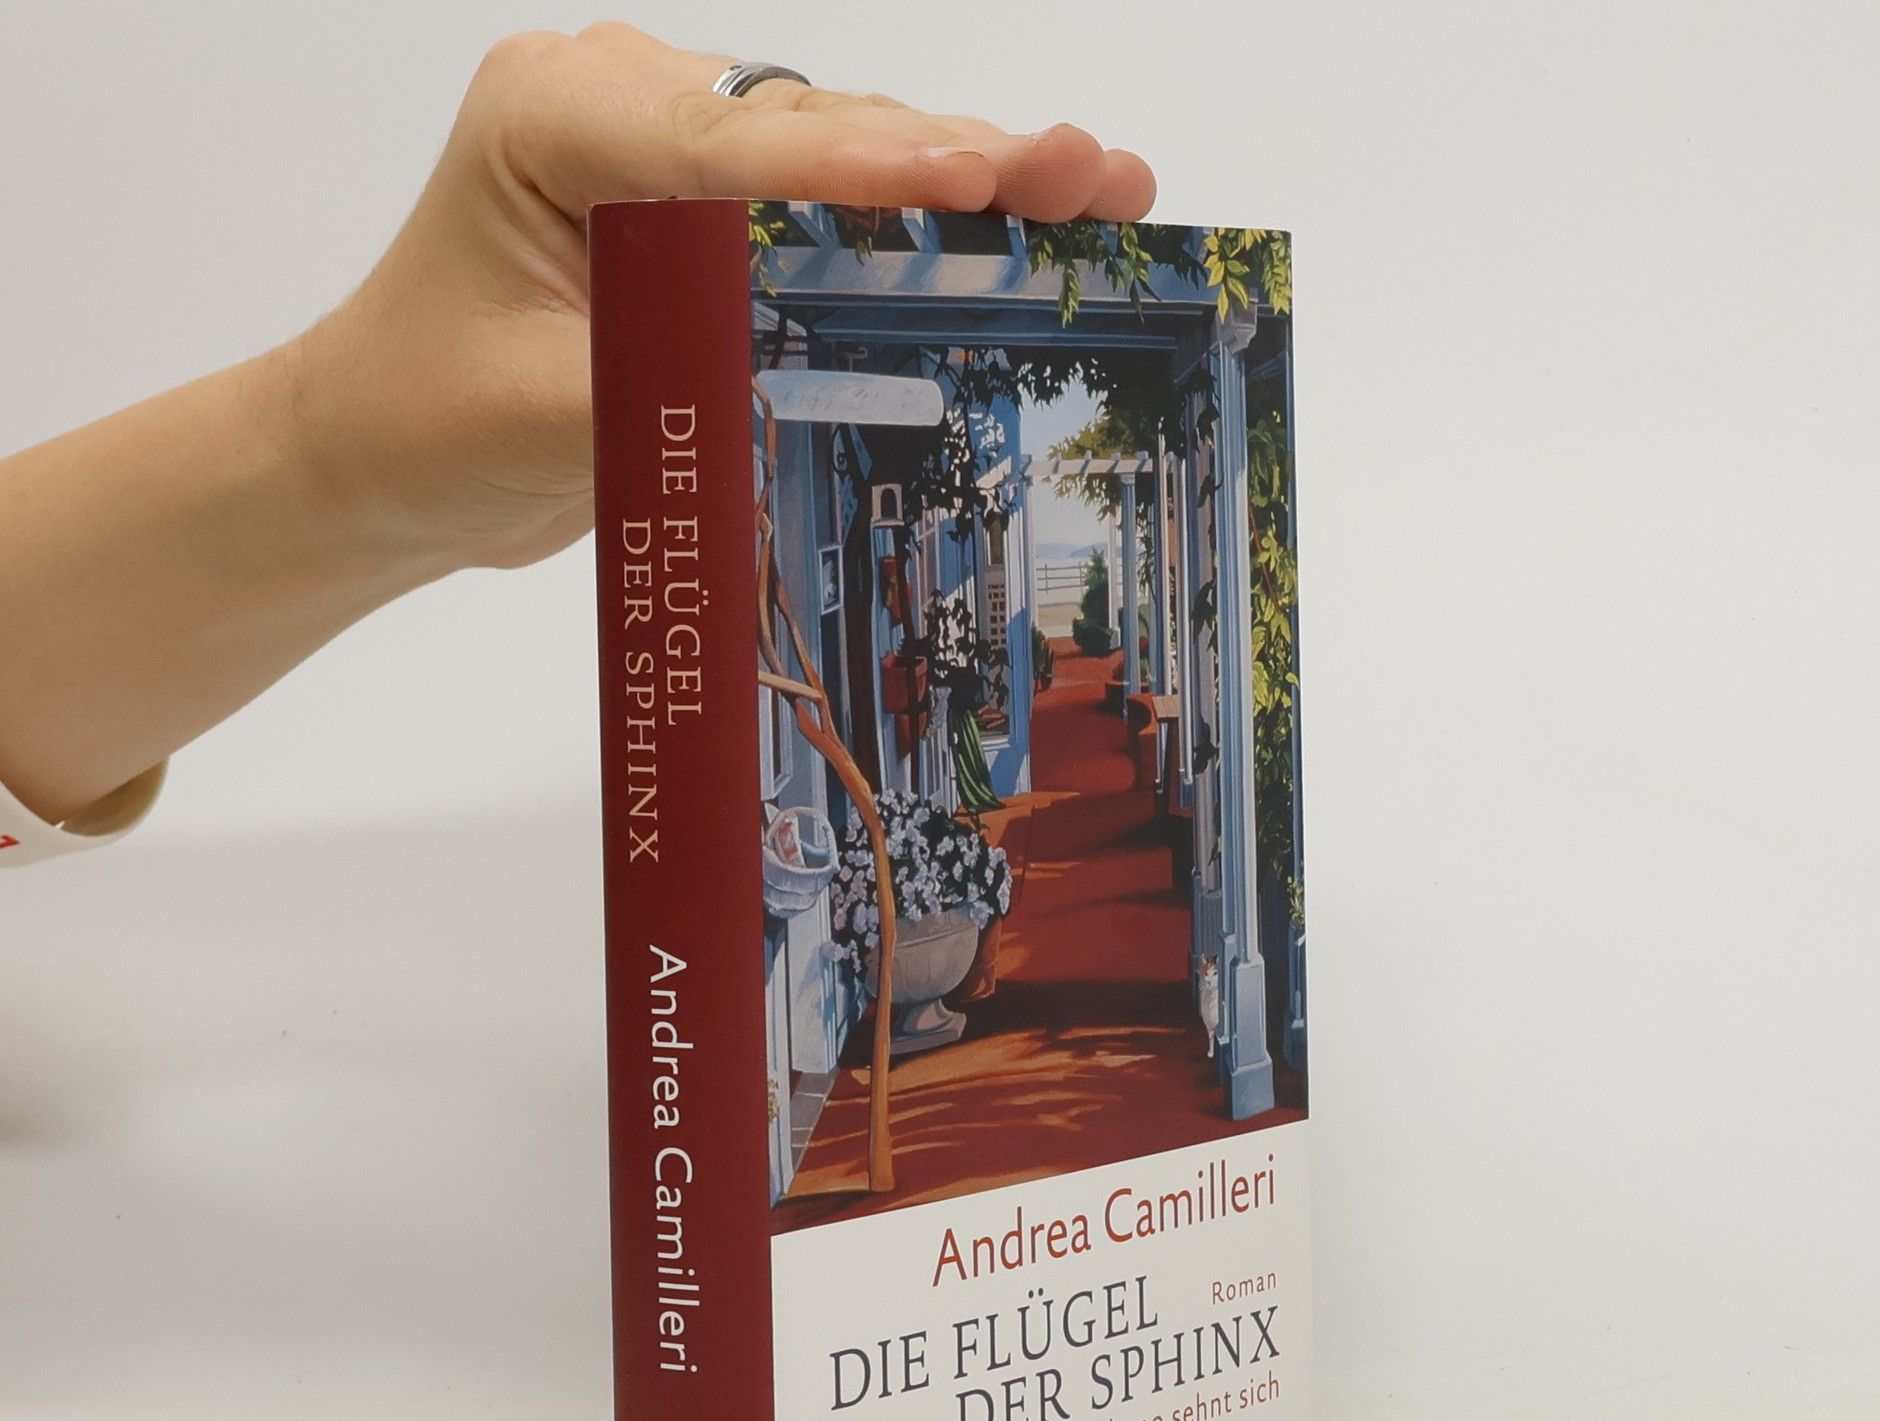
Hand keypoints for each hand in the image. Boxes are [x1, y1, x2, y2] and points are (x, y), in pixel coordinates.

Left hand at [294, 24, 1156, 574]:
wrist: (382, 456)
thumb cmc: (424, 422)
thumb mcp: (539, 417)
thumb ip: (668, 383)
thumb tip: (803, 375)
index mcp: (555, 118)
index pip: (728, 146)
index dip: (860, 167)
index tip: (971, 179)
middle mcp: (622, 106)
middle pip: (811, 128)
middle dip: (955, 157)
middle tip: (1092, 171)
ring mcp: (672, 155)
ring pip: (840, 154)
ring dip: (967, 179)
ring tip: (1098, 185)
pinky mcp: (707, 214)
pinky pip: (827, 206)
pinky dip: (924, 224)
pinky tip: (1024, 217)